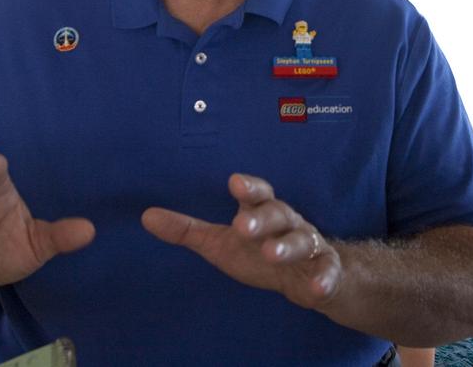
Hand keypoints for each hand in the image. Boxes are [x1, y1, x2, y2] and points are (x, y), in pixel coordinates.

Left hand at [142, 173, 338, 310]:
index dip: (248, 187)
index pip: (258, 194)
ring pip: (301, 241)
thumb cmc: (259, 251)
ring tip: (272, 254)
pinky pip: (326, 273)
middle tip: (243, 225)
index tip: (234, 183)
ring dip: (287, 246)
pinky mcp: (325, 270)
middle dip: (262, 218)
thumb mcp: (222, 242)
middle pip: (278, 214)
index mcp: (263, 212)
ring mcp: (308, 246)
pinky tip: (316, 289)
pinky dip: (322, 280)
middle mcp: (288, 223)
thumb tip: (146, 216)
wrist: (309, 275)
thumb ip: (187, 231)